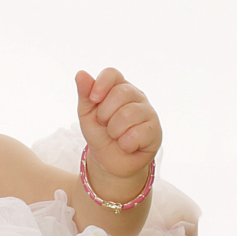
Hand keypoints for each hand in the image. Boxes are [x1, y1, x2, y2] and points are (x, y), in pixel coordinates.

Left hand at [75, 67, 161, 188]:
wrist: (110, 161)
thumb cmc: (100, 133)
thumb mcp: (87, 114)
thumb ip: (85, 94)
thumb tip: (81, 73)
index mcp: (119, 87)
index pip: (112, 74)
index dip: (101, 85)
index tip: (93, 99)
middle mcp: (137, 96)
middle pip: (120, 93)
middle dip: (105, 114)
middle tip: (105, 124)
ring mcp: (148, 112)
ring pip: (128, 114)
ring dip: (114, 131)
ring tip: (116, 136)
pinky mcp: (155, 131)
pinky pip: (136, 134)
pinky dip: (125, 144)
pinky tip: (127, 145)